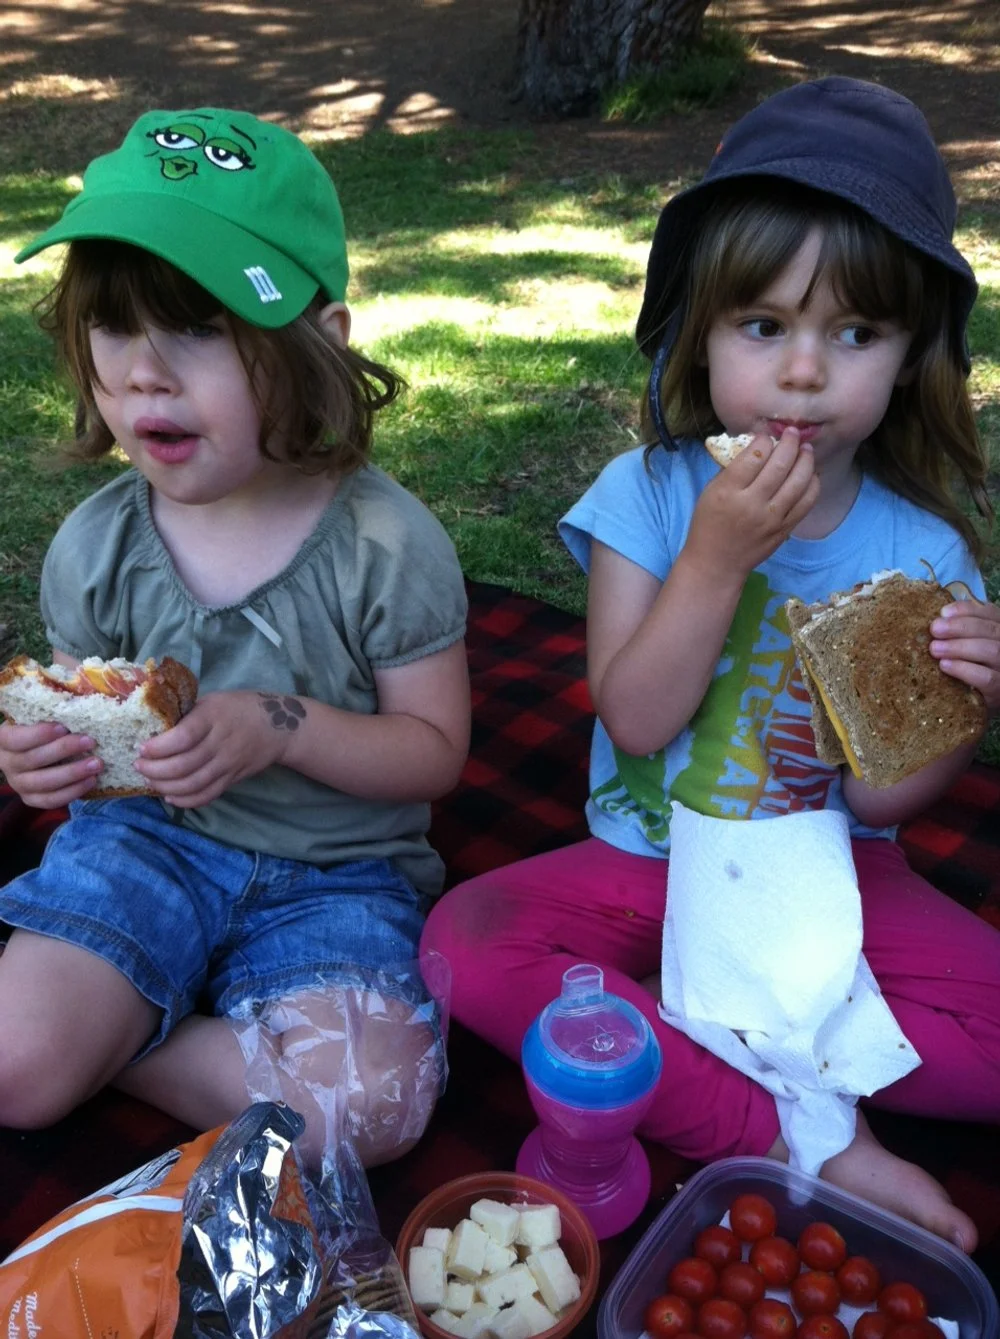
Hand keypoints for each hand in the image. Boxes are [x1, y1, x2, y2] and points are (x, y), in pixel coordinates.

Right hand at [0, 720, 101, 807]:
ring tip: (97, 764)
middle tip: (90, 741)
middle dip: (63, 750)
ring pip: (42, 783)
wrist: (38, 751)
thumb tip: (77, 698)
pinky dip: (72, 792)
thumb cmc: (42, 728)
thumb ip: (50, 711)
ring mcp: (18, 784)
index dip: (37, 734)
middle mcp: (7, 764)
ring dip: (72, 773)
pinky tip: (91, 780)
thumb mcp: (39, 717)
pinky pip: (50, 800)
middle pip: (31, 760)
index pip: (14, 739)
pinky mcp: (31, 799)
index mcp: (4, 740)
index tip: (62, 727)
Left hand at [135, 691, 288, 806]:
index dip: (158, 747)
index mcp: (213, 717)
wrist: (281, 725)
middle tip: (139, 766)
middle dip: (154, 770)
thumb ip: (187, 716)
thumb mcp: (212, 701)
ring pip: (192, 784)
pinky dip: (186, 801)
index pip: (182, 737)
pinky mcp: (233, 778)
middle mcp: (221, 742)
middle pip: (183, 765)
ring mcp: (228, 763)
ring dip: (165, 787)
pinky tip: (170, 796)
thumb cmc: (239, 708)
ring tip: (150, 781)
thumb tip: (152, 728)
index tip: (141, 748)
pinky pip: (207, 795)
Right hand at [686, 428, 819, 580]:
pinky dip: (812, 484)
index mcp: (728, 491)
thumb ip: (733, 470)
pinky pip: (807, 502)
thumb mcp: (710, 492)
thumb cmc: (709, 524)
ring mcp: (772, 518)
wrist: (716, 563)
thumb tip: (759, 447)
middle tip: (792, 433)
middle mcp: (752, 504)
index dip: (765, 440)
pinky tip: (810, 474)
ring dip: (806, 460)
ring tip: (806, 449)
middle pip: (780, 465)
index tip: (766, 436)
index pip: (754, 456)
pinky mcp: (785, 529)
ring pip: (799, 481)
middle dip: (789, 443)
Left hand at [930, 597, 999, 711]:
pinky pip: (986, 678)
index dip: (967, 610)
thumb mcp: (971, 646)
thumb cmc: (974, 668)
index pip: (990, 613)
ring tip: (935, 648)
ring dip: (959, 647)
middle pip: (990, 630)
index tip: (943, 612)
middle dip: (960, 627)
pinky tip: (945, 665)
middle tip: (935, 629)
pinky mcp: (999, 690)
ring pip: (990, 651)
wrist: (988, 699)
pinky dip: (964, 669)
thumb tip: (939, 617)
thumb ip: (961, 631)